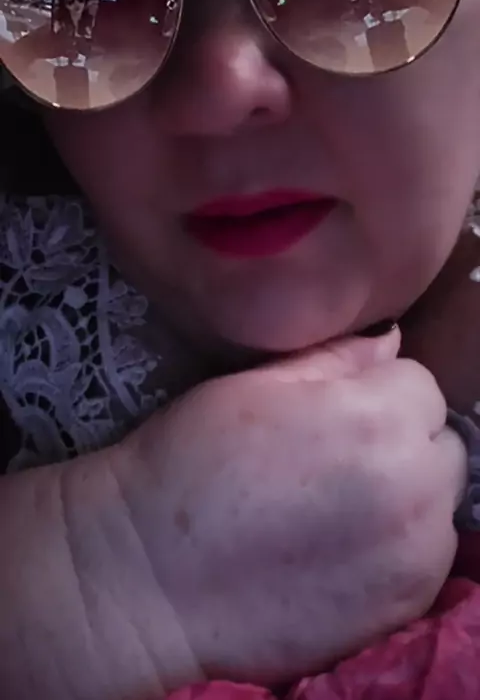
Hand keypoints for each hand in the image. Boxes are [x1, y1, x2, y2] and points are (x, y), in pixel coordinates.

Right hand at [118, 329, 466, 685]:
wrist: (149, 572)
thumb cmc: (193, 460)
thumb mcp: (256, 385)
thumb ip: (336, 358)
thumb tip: (389, 343)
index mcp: (377, 419)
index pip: (420, 384)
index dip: (376, 391)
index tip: (336, 409)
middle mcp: (414, 488)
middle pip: (440, 443)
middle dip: (402, 440)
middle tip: (340, 455)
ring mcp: (417, 555)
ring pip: (439, 501)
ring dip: (407, 493)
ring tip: (340, 504)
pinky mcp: (405, 605)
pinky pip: (428, 556)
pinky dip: (401, 545)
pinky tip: (343, 546)